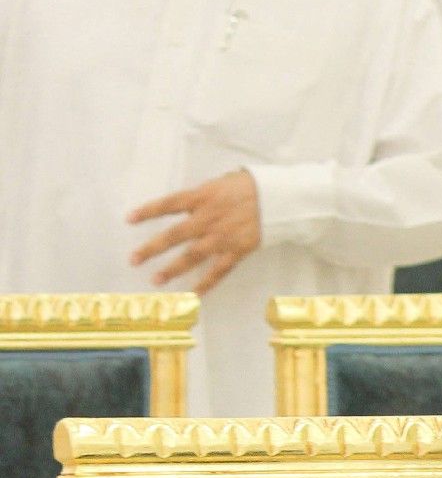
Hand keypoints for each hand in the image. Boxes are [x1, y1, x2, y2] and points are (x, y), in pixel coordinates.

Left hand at [129, 170, 261, 294]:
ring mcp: (222, 237)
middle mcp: (208, 219)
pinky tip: (193, 294)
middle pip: (175, 235)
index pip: (168, 205)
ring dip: (173, 269)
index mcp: (202, 197)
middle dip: (153, 248)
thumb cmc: (246, 187)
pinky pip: (219, 270)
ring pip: (193, 256)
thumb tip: (181, 206)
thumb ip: (198, 196)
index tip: (129, 220)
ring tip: (156, 280)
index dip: (148, 212)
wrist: (276, 199)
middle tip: (134, 260)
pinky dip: (206, 283)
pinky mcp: (237, 251)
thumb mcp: (217, 183)